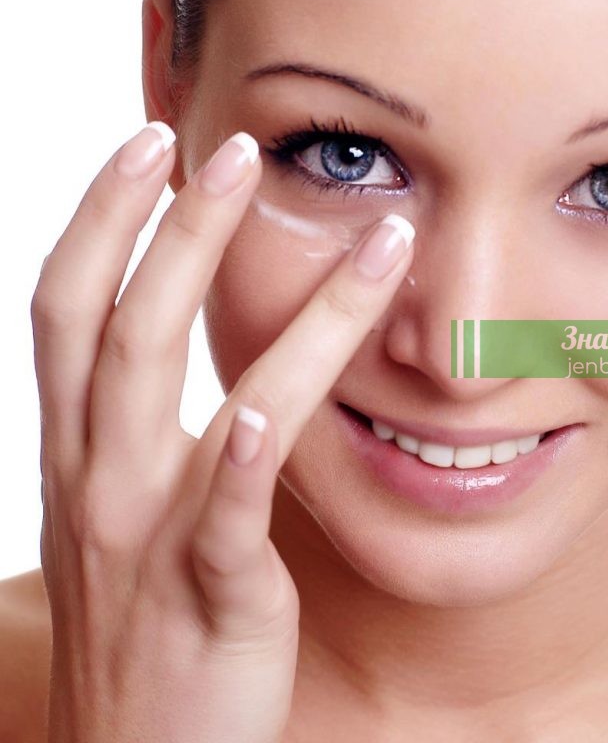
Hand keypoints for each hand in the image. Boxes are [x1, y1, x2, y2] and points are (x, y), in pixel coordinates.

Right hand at [31, 122, 414, 742]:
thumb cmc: (148, 630)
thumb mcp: (132, 523)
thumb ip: (163, 448)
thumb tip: (223, 388)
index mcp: (82, 457)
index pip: (71, 310)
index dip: (101, 221)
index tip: (147, 149)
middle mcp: (99, 481)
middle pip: (116, 325)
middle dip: (168, 228)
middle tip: (226, 148)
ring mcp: (146, 538)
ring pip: (180, 394)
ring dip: (262, 313)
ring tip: (364, 241)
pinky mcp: (208, 596)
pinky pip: (219, 516)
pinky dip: (237, 459)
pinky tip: (261, 412)